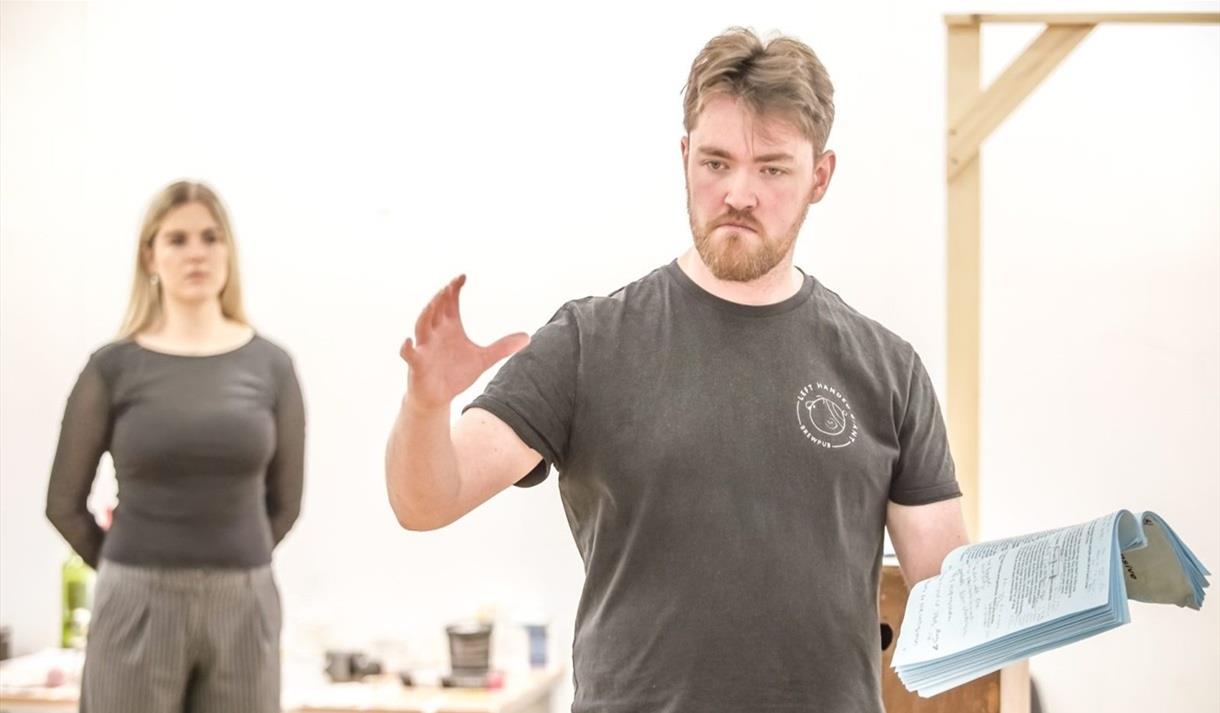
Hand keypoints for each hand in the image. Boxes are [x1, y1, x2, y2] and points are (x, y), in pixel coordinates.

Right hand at [399, 275, 529, 409]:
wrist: (438, 396)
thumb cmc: (456, 374)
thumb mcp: (483, 360)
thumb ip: (502, 348)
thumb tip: (527, 337)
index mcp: (450, 327)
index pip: (450, 302)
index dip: (454, 289)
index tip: (463, 276)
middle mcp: (435, 333)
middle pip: (436, 309)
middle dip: (441, 297)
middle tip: (449, 286)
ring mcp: (424, 347)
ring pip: (421, 326)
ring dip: (426, 313)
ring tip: (434, 302)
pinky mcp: (417, 364)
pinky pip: (409, 354)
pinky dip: (406, 347)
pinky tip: (407, 340)